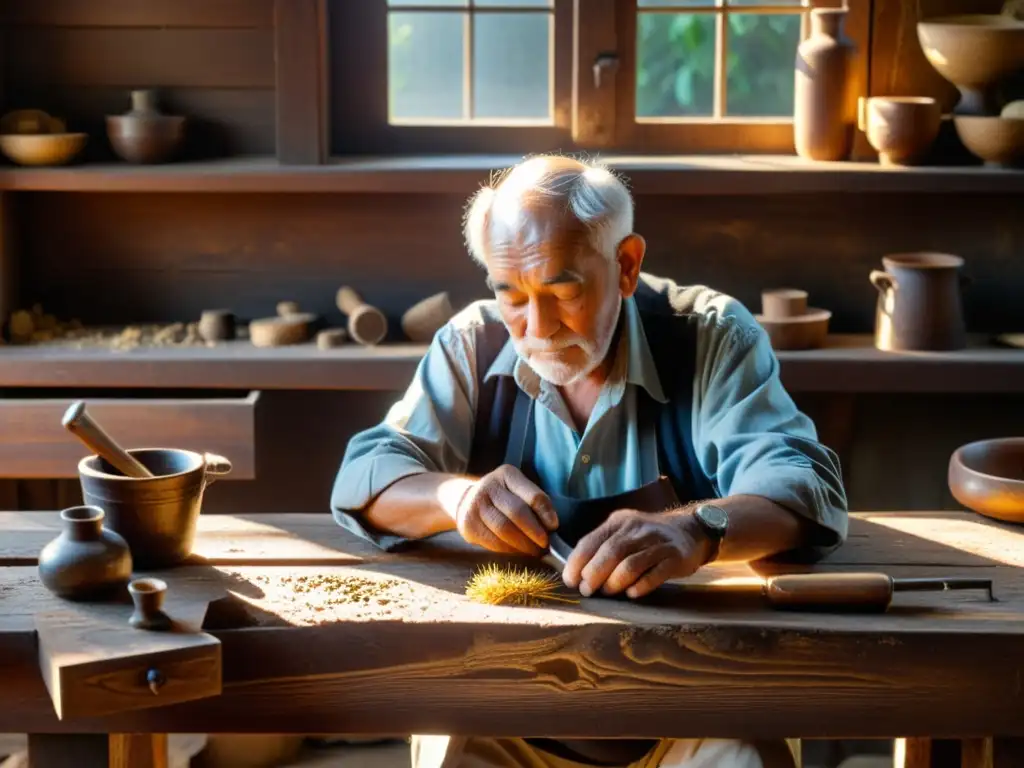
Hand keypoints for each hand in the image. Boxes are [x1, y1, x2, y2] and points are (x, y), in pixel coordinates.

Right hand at [454, 464, 557, 554]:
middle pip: (517, 512)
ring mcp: (475, 505)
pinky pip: (493, 542)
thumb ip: (534, 503)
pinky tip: (518, 552)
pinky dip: (509, 550)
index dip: (545, 512)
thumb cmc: (503, 497)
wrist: (466, 500)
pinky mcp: (468, 525)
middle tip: (545, 544)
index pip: (531, 494)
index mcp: (507, 475)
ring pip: (504, 530)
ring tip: (534, 551)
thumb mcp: (518, 490)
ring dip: (523, 544)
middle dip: (534, 532)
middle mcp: (489, 486)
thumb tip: (552, 527)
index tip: (554, 526)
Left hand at [562, 509, 710, 598]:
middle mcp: (637, 528)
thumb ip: (603, 547)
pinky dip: (641, 586)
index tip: (570, 580)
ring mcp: (658, 542)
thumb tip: (577, 573)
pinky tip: (632, 594)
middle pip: (611, 552)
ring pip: (631, 564)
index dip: (577, 562)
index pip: (592, 540)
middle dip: (594, 574)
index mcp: (619, 522)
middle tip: (587, 590)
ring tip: (608, 593)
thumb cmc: (647, 539)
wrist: (689, 531)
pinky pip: (655, 573)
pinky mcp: (675, 557)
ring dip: (615, 582)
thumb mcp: (624, 533)